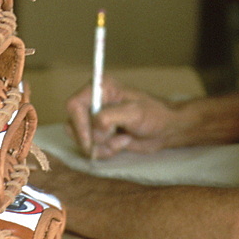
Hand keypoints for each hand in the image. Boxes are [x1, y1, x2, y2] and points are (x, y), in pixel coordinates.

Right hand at [66, 75, 191, 158]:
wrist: (165, 129)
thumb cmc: (154, 114)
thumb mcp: (133, 112)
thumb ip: (109, 117)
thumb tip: (94, 125)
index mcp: (100, 88)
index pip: (74, 105)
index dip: (79, 124)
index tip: (90, 140)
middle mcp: (93, 102)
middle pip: (73, 124)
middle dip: (93, 138)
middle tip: (114, 137)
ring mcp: (95, 119)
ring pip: (81, 139)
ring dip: (101, 146)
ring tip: (121, 140)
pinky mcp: (100, 134)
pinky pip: (91, 148)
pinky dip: (106, 151)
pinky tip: (122, 143)